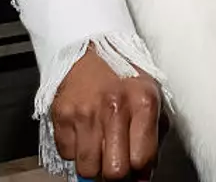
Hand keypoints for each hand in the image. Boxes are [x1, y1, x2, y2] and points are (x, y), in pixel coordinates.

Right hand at [50, 51, 161, 180]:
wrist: (91, 46)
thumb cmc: (125, 74)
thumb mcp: (153, 96)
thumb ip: (154, 136)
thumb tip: (144, 175)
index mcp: (143, 102)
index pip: (142, 160)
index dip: (140, 173)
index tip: (137, 172)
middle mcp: (114, 107)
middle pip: (113, 172)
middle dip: (116, 174)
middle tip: (116, 163)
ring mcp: (85, 112)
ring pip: (87, 169)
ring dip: (94, 165)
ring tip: (100, 147)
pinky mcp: (62, 115)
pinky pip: (67, 155)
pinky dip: (76, 151)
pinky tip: (85, 132)